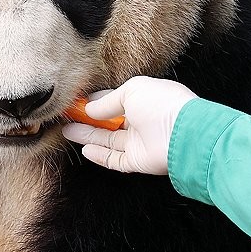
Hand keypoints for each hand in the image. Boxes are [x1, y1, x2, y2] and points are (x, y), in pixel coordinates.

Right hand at [61, 76, 197, 174]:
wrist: (184, 134)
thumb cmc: (163, 104)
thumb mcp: (132, 90)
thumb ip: (108, 101)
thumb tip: (89, 108)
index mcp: (144, 99)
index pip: (115, 100)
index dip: (96, 101)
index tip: (76, 101)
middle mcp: (142, 121)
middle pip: (109, 122)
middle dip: (88, 119)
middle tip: (67, 116)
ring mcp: (140, 142)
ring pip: (108, 140)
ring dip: (87, 136)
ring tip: (66, 130)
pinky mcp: (138, 161)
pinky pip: (115, 160)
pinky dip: (99, 155)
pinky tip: (84, 149)